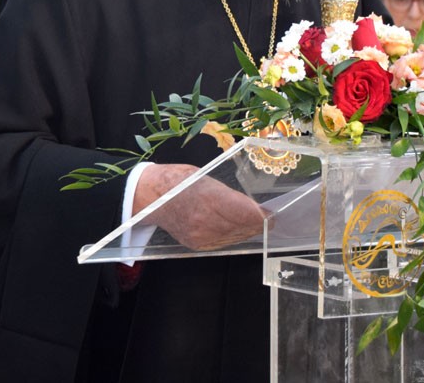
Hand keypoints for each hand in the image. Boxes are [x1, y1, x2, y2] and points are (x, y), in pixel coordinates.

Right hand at [133, 163, 267, 250]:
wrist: (151, 198)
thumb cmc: (179, 180)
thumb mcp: (207, 178)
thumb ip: (229, 194)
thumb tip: (252, 206)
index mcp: (209, 198)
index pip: (247, 213)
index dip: (263, 216)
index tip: (273, 214)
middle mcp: (206, 221)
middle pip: (244, 227)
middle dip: (259, 223)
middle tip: (269, 218)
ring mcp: (201, 236)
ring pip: (236, 237)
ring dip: (248, 230)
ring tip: (256, 222)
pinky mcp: (197, 244)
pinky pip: (224, 243)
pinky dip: (233, 236)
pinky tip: (237, 228)